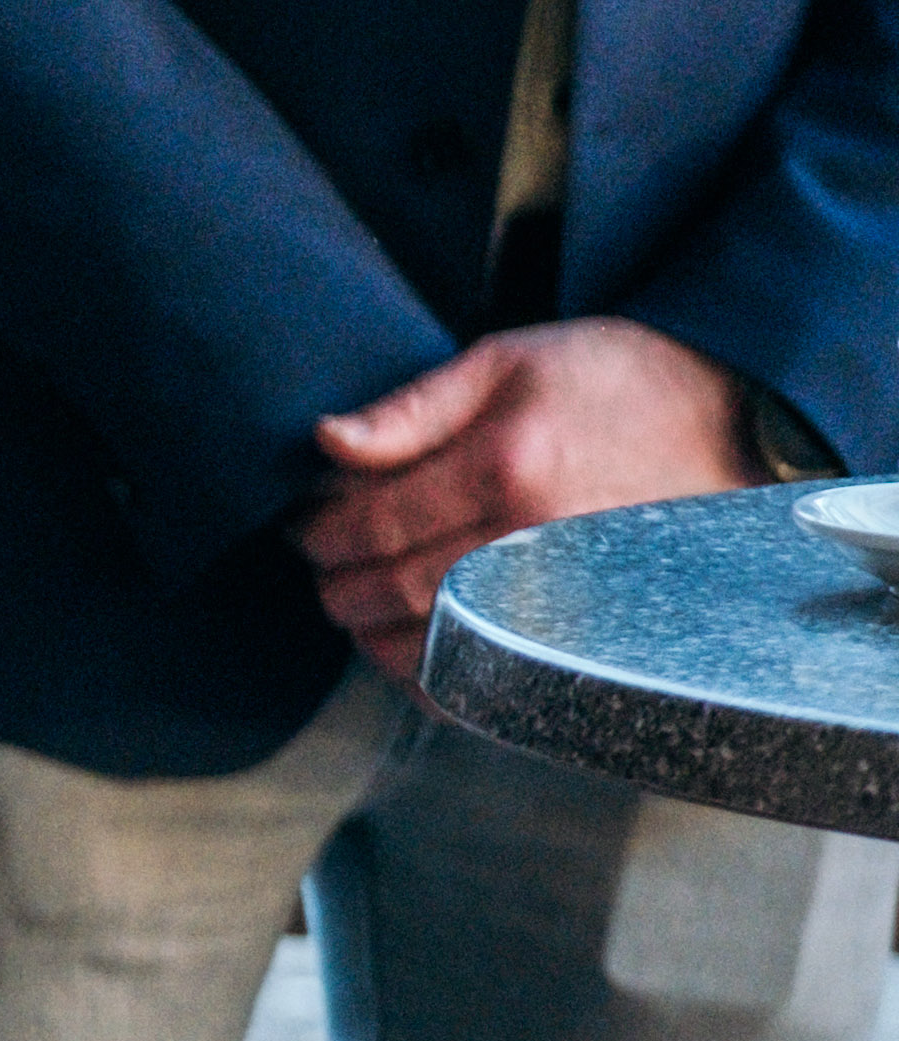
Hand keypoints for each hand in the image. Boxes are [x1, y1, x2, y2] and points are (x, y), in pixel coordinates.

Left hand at [298, 317, 755, 686]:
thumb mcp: (504, 360)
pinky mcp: (599, 628)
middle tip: (323, 573)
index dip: (321, 533)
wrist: (735, 416)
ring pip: (441, 644)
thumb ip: (409, 409)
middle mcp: (535, 539)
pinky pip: (505, 680)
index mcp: (503, 467)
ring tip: (361, 610)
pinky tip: (421, 652)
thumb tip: (326, 443)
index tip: (304, 530)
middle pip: (399, 588)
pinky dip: (445, 680)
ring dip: (378, 637)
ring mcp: (572, 593)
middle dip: (340, 587)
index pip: (374, 523)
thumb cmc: (613, 379)